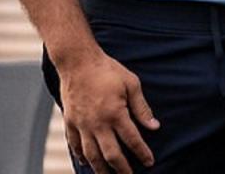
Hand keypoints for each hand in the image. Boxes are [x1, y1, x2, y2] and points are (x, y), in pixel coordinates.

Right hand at [58, 51, 157, 173]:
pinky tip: (86, 163)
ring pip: (91, 155)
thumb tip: (154, 126)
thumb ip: (142, 107)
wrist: (78, 62)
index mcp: (115, 113)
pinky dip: (81, 156)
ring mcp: (82, 124)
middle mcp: (97, 123)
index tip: (149, 162)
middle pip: (110, 154)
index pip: (132, 140)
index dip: (142, 153)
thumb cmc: (107, 70)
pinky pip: (74, 145)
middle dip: (121, 169)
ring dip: (100, 168)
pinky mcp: (70, 121)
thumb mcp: (131, 84)